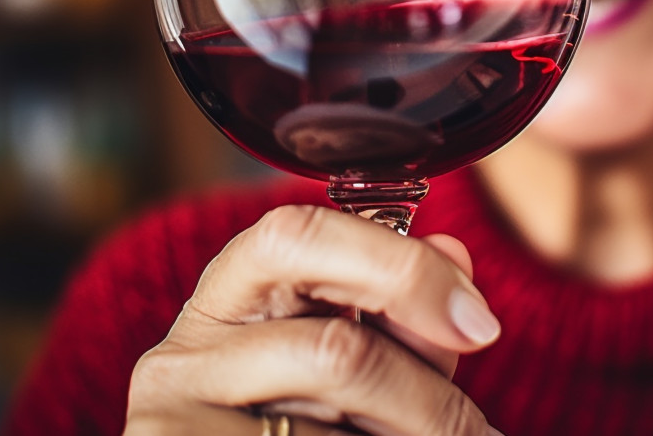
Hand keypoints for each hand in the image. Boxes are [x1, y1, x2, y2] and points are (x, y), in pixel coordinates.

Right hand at [124, 205, 503, 435]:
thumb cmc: (305, 421)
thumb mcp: (353, 357)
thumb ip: (403, 312)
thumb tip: (458, 268)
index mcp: (230, 295)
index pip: (296, 237)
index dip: (400, 268)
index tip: (479, 324)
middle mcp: (184, 355)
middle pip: (330, 351)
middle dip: (427, 395)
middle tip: (475, 430)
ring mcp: (174, 418)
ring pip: (332, 427)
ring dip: (413, 433)